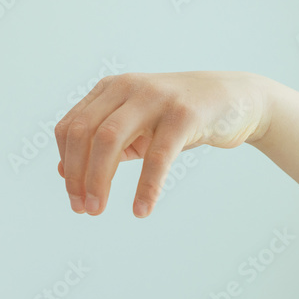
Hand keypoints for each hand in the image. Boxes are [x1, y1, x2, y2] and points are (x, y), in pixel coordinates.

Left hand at [54, 72, 270, 217]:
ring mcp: (155, 98)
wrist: (234, 100)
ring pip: (109, 140)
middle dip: (78, 176)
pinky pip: (157, 156)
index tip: (75, 198)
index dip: (67, 166)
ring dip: (98, 180)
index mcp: (110, 90)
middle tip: (84, 209)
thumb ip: (103, 145)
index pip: (71, 128)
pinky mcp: (183, 114)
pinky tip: (141, 210)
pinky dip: (146, 187)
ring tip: (97, 210)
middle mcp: (127, 88)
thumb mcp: (136, 127)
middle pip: (84, 134)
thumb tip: (64, 172)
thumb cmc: (179, 118)